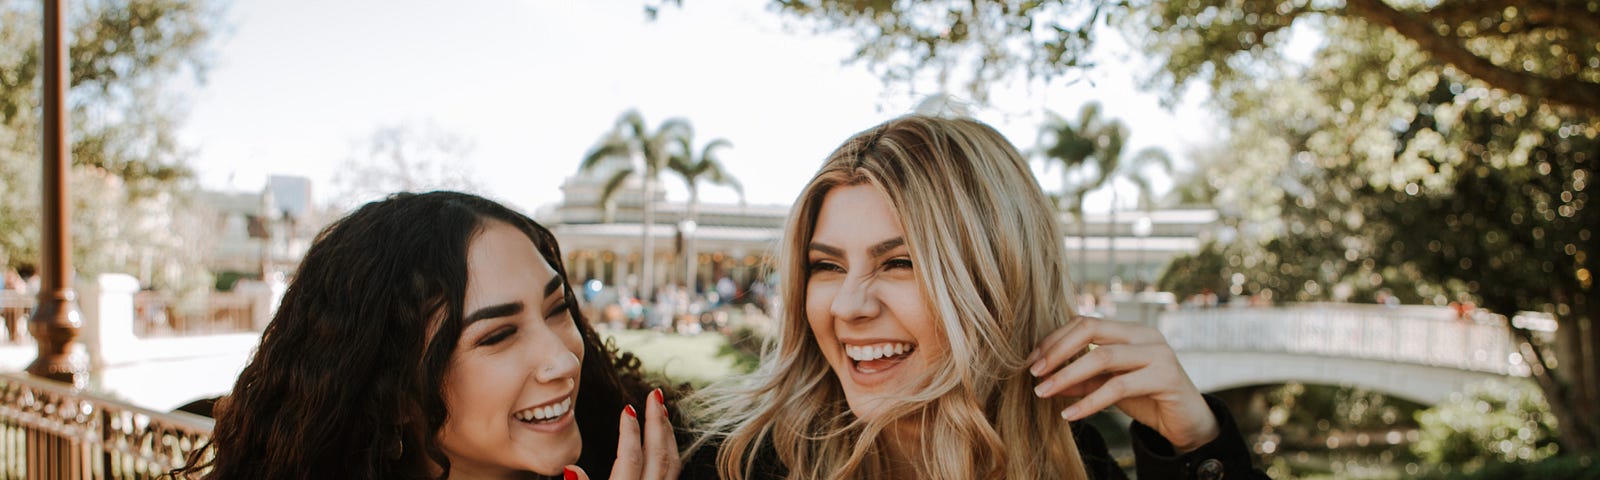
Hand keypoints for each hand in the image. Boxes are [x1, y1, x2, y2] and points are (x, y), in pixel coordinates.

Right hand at [565, 388, 679, 479]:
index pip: (630, 459)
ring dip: (667, 432)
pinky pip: (675, 470)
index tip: (627, 409)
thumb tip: (570, 467)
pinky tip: (666, 437)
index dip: (629, 433)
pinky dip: (672, 449)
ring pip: (671, 462)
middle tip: (654, 394)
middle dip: (656, 422)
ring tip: (662, 408)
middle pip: (657, 455)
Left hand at [1027, 316, 1219, 452]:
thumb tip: (1046, 378)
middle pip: (1091, 328)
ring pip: (1102, 356)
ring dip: (1067, 376)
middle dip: (1057, 350)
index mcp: (1130, 330)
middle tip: (1033, 373)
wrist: (1187, 422)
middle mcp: (1145, 335)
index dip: (1055, 339)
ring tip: (1043, 393)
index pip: (1085, 322)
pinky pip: (1118, 387)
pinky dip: (1089, 402)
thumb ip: (1082, 379)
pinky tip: (1070, 414)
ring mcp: (1158, 353)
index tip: (1032, 361)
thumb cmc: (1147, 398)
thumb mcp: (1108, 386)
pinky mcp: (1165, 377)